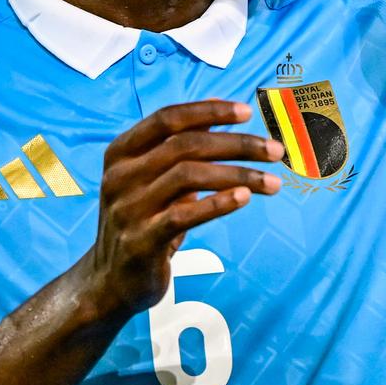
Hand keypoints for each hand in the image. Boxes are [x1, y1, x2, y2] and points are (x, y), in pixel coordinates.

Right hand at [76, 100, 283, 320]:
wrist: (110, 280)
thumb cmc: (142, 220)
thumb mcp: (153, 177)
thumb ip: (180, 143)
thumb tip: (217, 104)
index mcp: (121, 153)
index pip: (167, 119)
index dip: (209, 111)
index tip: (248, 111)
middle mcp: (120, 176)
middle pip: (185, 145)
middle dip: (237, 144)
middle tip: (275, 150)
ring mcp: (128, 209)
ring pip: (189, 176)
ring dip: (238, 175)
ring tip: (273, 182)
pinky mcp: (141, 241)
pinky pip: (183, 216)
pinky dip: (218, 203)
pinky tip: (245, 197)